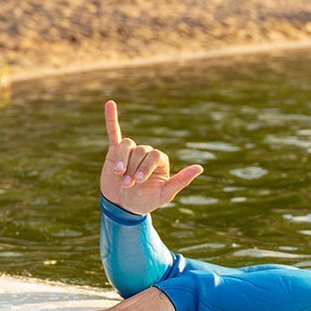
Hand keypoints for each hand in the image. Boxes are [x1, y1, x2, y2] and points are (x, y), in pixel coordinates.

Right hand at [100, 100, 201, 215]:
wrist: (123, 206)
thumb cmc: (145, 201)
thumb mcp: (164, 194)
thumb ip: (181, 180)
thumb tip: (200, 167)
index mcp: (160, 161)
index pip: (155, 155)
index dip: (147, 166)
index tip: (139, 181)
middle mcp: (146, 153)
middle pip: (141, 151)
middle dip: (133, 169)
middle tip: (128, 185)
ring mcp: (131, 151)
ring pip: (127, 146)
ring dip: (123, 160)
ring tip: (119, 174)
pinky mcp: (115, 152)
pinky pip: (114, 132)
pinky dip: (111, 118)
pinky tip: (110, 104)